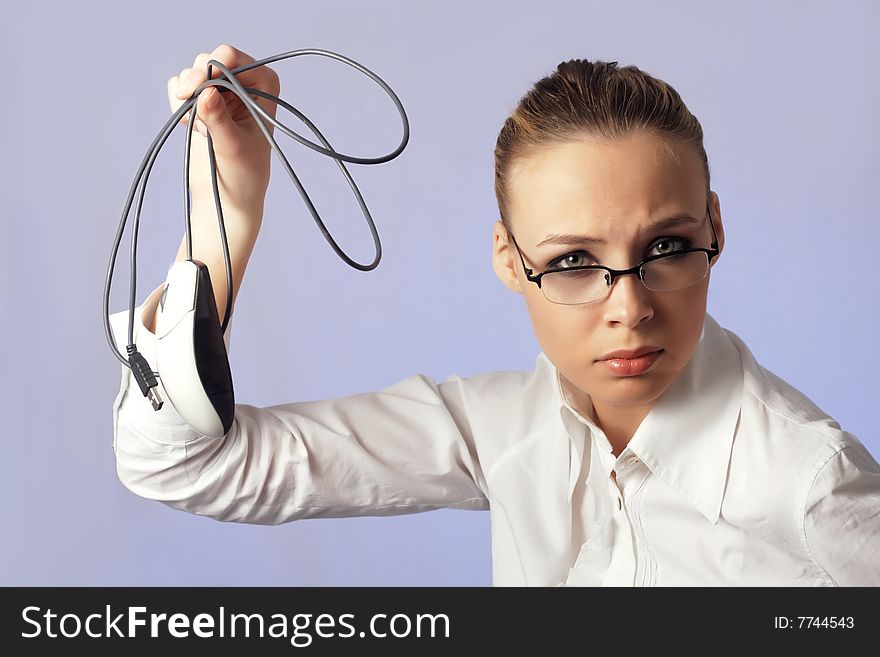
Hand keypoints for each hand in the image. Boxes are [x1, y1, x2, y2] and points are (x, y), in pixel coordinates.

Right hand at [168, 44, 279, 214]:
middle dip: (195, 83)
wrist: (226, 195)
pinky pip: (177, 87)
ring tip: (203, 129)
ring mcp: (220, 89)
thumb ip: (219, 119)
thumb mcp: (232, 146)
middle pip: (206, 59)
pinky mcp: (200, 100)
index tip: (198, 90)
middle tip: (193, 108)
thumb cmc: (241, 173)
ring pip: (190, 73)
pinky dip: (178, 105)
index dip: (211, 68)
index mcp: (264, 83)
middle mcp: (243, 80)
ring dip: (187, 99)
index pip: (231, 57)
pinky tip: (193, 128)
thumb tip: (205, 93)